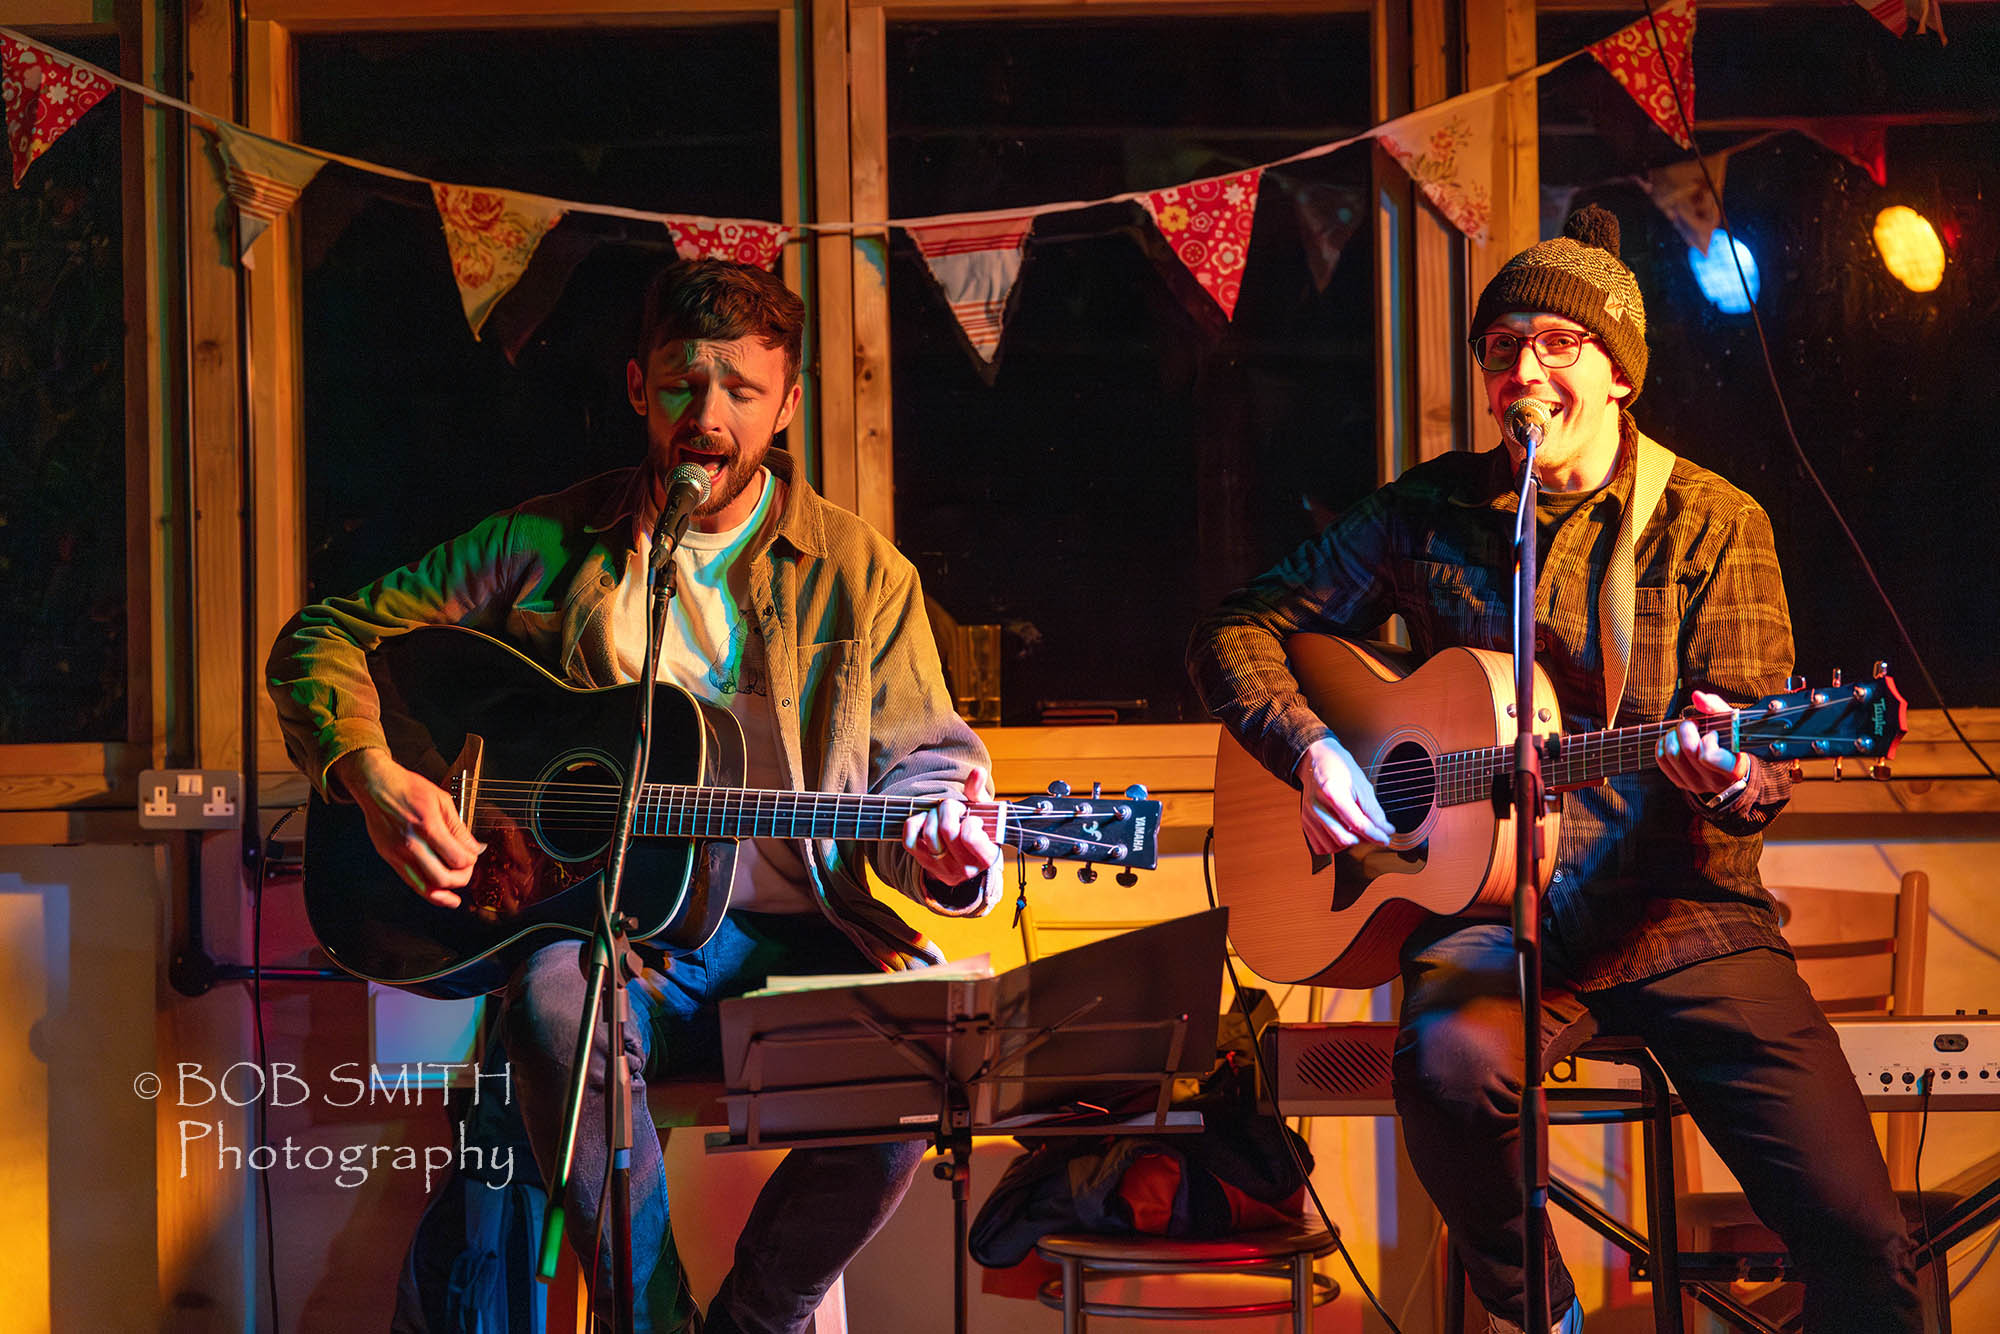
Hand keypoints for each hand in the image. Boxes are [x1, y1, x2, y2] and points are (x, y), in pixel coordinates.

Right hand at [331, 747, 485, 906]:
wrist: (377, 787)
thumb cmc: (409, 789)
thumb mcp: (442, 801)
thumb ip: (459, 828)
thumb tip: (474, 848)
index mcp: (427, 826)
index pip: (457, 858)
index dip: (471, 861)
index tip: (473, 855)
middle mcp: (411, 844)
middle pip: (443, 878)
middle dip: (461, 878)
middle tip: (466, 870)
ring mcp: (397, 853)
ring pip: (425, 887)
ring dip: (445, 892)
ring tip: (455, 892)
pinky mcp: (389, 859)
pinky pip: (411, 883)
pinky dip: (428, 891)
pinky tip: (438, 893)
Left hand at [902, 767, 1001, 885]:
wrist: (966, 857)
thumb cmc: (978, 830)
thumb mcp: (984, 813)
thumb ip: (979, 793)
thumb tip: (977, 771)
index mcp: (986, 857)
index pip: (970, 837)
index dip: (970, 821)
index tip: (974, 819)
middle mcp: (965, 867)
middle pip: (947, 830)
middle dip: (949, 809)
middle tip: (954, 808)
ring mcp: (942, 867)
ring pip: (929, 833)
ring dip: (933, 815)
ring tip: (941, 814)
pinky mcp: (924, 862)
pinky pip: (910, 840)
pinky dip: (915, 823)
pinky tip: (926, 819)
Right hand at [1294, 736, 1394, 854]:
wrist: (1317, 760)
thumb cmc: (1339, 769)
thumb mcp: (1362, 785)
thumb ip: (1373, 810)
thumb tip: (1385, 830)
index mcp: (1332, 792)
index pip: (1358, 824)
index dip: (1375, 835)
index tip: (1385, 839)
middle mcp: (1317, 806)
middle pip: (1345, 838)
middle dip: (1363, 840)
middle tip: (1372, 833)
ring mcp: (1309, 816)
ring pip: (1333, 846)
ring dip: (1348, 843)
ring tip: (1355, 830)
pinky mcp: (1305, 822)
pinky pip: (1321, 847)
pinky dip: (1334, 845)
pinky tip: (1341, 832)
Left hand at [1655, 689, 1750, 796]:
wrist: (1731, 766)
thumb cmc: (1732, 742)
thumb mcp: (1732, 723)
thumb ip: (1716, 708)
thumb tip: (1696, 696)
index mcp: (1731, 768)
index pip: (1709, 756)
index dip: (1707, 740)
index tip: (1713, 733)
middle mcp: (1713, 781)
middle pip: (1687, 751)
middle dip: (1686, 729)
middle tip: (1692, 723)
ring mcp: (1695, 784)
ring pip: (1672, 755)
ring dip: (1673, 735)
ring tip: (1683, 730)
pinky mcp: (1680, 782)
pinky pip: (1662, 760)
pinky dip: (1663, 744)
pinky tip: (1674, 738)